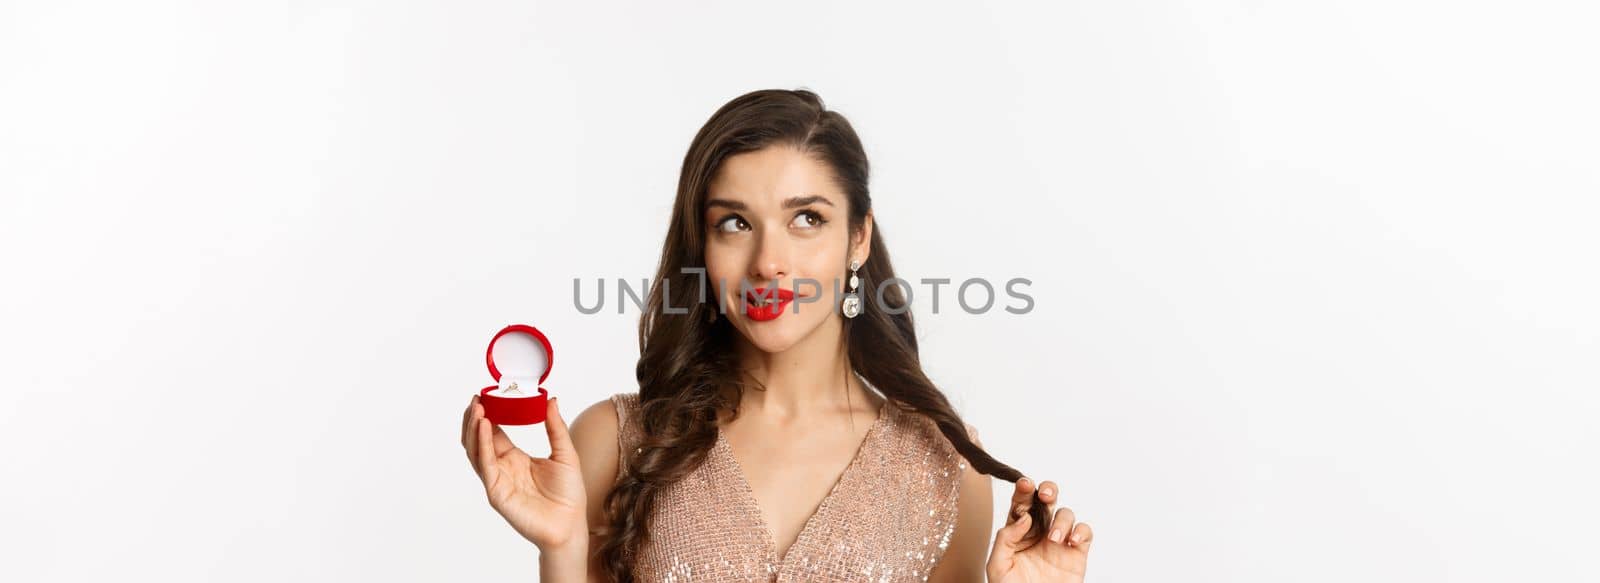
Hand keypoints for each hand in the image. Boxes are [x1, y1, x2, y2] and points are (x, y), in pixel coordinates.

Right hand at [460, 395, 586, 549]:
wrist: (571, 524)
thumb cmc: (569, 494)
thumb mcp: (565, 453)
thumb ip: (555, 427)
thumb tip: (550, 399)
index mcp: (514, 459)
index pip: (493, 433)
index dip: (487, 415)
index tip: (485, 396)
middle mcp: (502, 468)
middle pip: (478, 440)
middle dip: (474, 419)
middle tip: (476, 399)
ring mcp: (497, 480)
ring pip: (476, 452)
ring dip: (474, 429)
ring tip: (477, 408)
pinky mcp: (496, 492)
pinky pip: (485, 466)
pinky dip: (483, 445)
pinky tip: (485, 427)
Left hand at [986, 478, 1093, 581]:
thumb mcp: (997, 566)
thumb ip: (1005, 538)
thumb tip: (1023, 517)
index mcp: (1017, 532)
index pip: (1020, 504)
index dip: (1023, 490)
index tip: (1024, 484)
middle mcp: (1038, 532)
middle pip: (1046, 500)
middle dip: (1047, 490)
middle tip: (1044, 495)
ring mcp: (1059, 542)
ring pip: (1066, 513)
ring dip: (1062, 520)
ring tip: (1055, 539)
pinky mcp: (1076, 554)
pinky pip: (1084, 532)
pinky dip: (1081, 531)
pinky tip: (1071, 541)